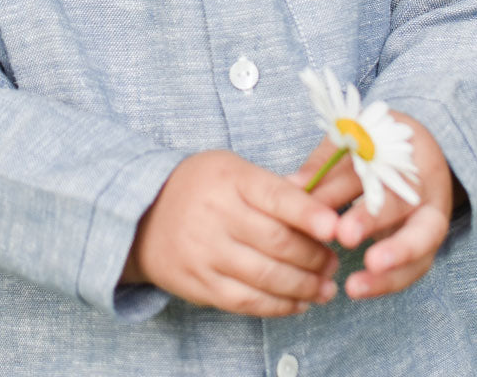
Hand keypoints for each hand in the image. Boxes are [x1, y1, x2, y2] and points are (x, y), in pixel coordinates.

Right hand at [124, 150, 341, 315]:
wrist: (141, 215)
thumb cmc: (201, 187)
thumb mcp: (231, 170)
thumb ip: (273, 188)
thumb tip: (325, 210)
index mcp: (229, 179)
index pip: (275, 196)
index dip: (308, 213)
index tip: (335, 228)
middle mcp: (216, 215)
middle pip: (276, 241)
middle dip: (314, 256)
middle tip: (334, 261)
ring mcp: (205, 252)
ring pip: (266, 277)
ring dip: (304, 286)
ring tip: (326, 287)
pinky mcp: (199, 284)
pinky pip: (247, 301)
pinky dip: (279, 306)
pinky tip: (299, 302)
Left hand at [289, 113, 453, 298]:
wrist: (415, 154)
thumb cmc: (376, 146)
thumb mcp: (352, 144)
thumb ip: (326, 165)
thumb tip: (291, 187)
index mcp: (412, 157)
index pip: (387, 177)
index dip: (363, 201)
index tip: (340, 227)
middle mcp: (428, 190)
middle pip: (406, 207)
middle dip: (375, 225)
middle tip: (346, 238)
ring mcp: (431, 221)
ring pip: (420, 249)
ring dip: (388, 273)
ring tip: (354, 287)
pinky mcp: (426, 247)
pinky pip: (413, 268)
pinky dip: (386, 282)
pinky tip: (358, 289)